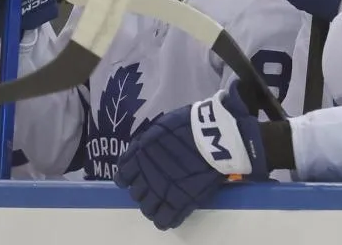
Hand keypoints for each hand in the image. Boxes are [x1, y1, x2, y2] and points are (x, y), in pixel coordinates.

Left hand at [115, 84, 266, 230]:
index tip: (137, 176)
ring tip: (165, 201)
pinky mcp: (178, 201)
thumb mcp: (166, 124)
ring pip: (146, 207)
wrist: (217, 135)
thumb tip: (147, 144)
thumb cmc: (194, 123)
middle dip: (144, 189)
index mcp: (140, 152)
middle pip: (135, 191)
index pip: (123, 172)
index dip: (129, 176)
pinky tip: (170, 215)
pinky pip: (164, 218)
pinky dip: (165, 219)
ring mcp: (160, 189)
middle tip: (158, 185)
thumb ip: (153, 139)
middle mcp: (145, 173)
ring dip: (153, 205)